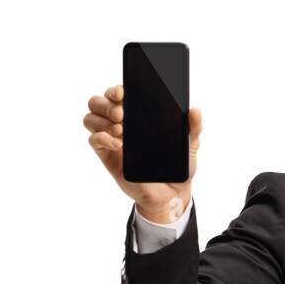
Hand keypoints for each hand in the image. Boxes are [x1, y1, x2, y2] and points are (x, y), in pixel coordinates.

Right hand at [84, 83, 202, 223]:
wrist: (171, 194)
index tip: (123, 92)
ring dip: (101, 119)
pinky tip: (118, 144)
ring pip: (90, 118)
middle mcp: (119, 123)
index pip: (117, 93)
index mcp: (136, 114)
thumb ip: (194, 127)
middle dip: (105, 102)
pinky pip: (93, 140)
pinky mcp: (107, 156)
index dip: (115, 89)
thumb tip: (195, 111)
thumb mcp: (190, 146)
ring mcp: (111, 139)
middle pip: (97, 102)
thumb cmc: (176, 166)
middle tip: (121, 114)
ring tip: (120, 129)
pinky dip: (102, 138)